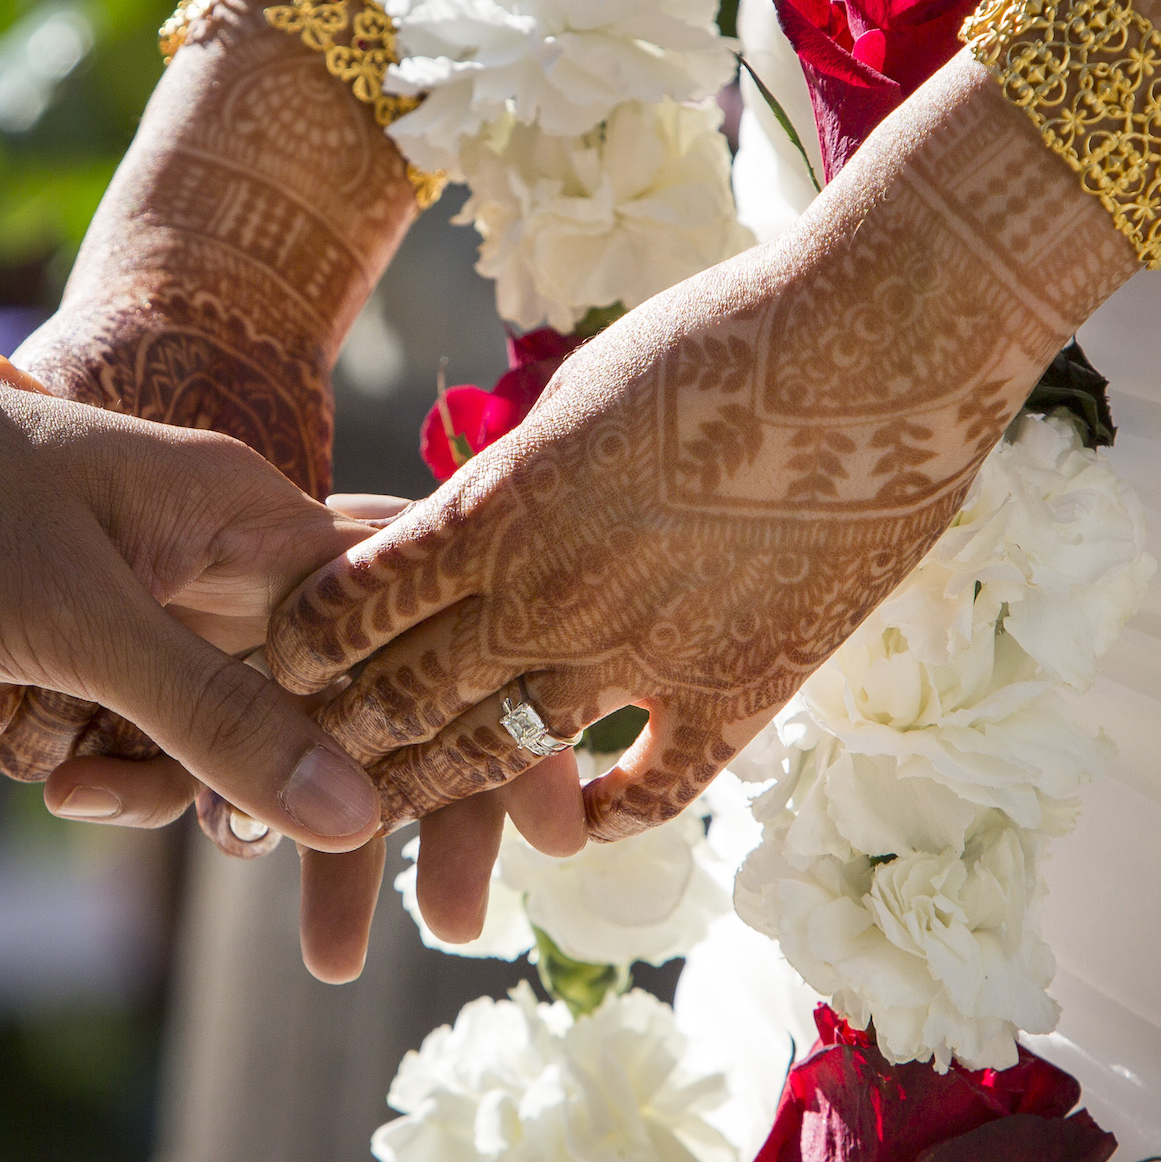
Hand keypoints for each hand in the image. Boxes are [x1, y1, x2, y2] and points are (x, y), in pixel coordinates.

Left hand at [0, 364, 383, 850]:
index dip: (355, 740)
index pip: (355, 642)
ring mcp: (105, 608)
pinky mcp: (27, 647)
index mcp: (237, 520)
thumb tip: (354, 817)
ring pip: (138, 746)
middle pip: (246, 722)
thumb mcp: (88, 625)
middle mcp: (186, 563)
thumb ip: (223, 724)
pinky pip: (45, 740)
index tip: (329, 828)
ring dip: (47, 742)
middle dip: (155, 769)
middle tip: (81, 781)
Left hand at [266, 80, 1086, 976]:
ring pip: (501, 756)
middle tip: (300, 766)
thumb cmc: (725, 336)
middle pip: (403, 700)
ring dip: (438, 791)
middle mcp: (550, 594)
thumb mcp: (579, 398)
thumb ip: (516, 487)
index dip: (303, 647)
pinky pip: (648, 790)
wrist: (882, 344)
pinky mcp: (738, 692)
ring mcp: (642, 655)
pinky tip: (578, 826)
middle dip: (338, 739)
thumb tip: (468, 533)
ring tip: (391, 817)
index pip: (353, 606)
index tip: (278, 666)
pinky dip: (602, 815)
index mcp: (498, 505)